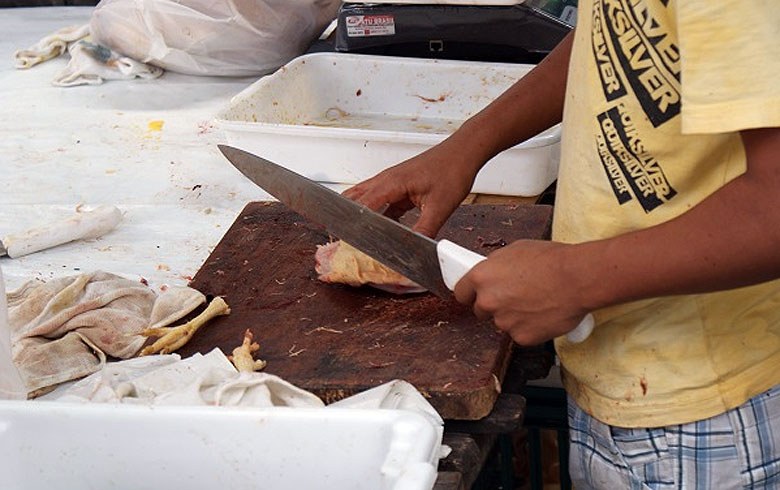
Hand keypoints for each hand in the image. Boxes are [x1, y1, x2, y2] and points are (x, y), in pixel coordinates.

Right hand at [343, 138, 482, 236]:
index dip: (353, 223)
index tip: (345, 238)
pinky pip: (381, 201)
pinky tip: (381, 229)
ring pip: (366, 198)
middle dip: (347, 217)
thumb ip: (424, 230)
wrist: (464, 152)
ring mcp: (392, 182)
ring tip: (353, 233)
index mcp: (392, 183)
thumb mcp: (440, 207)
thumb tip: (413, 250)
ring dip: (359, 214)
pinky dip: (377, 214)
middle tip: (340, 236)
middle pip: (356, 198)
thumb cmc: (453, 170)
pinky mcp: (400, 186)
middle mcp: (387, 180)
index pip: (363, 205)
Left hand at [453, 239, 589, 344]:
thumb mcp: (515, 250)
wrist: (578, 278)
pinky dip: (531, 328)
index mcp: (482, 277)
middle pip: (481, 310)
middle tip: (514, 296)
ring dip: (514, 316)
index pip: (461, 293)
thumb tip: (493, 271)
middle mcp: (488, 301)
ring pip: (503, 323)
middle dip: (494, 305)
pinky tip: (543, 314)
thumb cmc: (552, 260)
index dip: (470, 294)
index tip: (475, 295)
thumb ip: (496, 265)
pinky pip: (521, 334)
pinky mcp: (522, 337)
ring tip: (536, 302)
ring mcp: (504, 321)